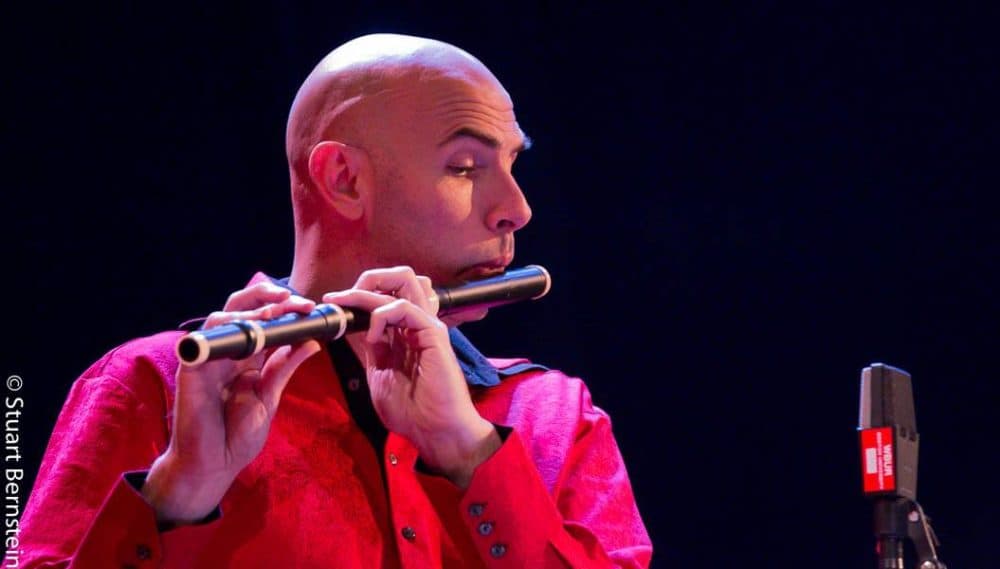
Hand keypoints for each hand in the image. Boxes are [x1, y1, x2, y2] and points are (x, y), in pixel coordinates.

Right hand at [142, 282, 320, 523]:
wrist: (214, 465)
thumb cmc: (238, 435)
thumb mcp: (269, 398)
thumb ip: (285, 368)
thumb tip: (313, 342)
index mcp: (249, 358)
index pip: (264, 319)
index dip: (284, 308)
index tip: (310, 308)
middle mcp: (229, 352)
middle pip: (243, 307)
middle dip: (268, 296)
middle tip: (296, 301)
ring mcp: (210, 358)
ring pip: (224, 316)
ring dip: (252, 310)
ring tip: (276, 313)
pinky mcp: (192, 368)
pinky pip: (205, 338)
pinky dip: (227, 329)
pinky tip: (249, 331)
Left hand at [324, 267, 499, 487]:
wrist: (433, 431)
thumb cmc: (411, 411)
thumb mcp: (379, 374)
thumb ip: (372, 349)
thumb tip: (355, 328)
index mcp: (406, 331)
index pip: (386, 295)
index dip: (357, 294)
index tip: (332, 302)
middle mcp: (418, 322)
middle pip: (400, 276)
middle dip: (368, 279)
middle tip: (343, 297)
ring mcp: (426, 325)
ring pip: (406, 279)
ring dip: (372, 287)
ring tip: (351, 303)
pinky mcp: (433, 334)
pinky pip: (404, 307)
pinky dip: (381, 315)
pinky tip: (373, 337)